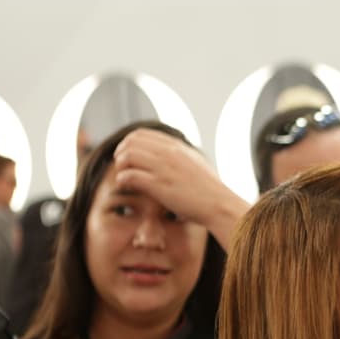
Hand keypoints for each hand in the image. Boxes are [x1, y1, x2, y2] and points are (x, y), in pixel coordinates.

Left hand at [113, 129, 248, 248]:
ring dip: (120, 166)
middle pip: (131, 141)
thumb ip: (182, 156)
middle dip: (121, 152)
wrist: (218, 204)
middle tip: (121, 166)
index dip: (128, 143)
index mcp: (176, 146)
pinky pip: (130, 175)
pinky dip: (122, 179)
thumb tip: (174, 154)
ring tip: (123, 177)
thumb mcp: (196, 163)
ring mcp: (164, 168)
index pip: (141, 134)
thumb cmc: (209, 189)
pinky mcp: (159, 186)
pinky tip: (125, 186)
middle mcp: (169, 153)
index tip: (127, 155)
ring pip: (128, 156)